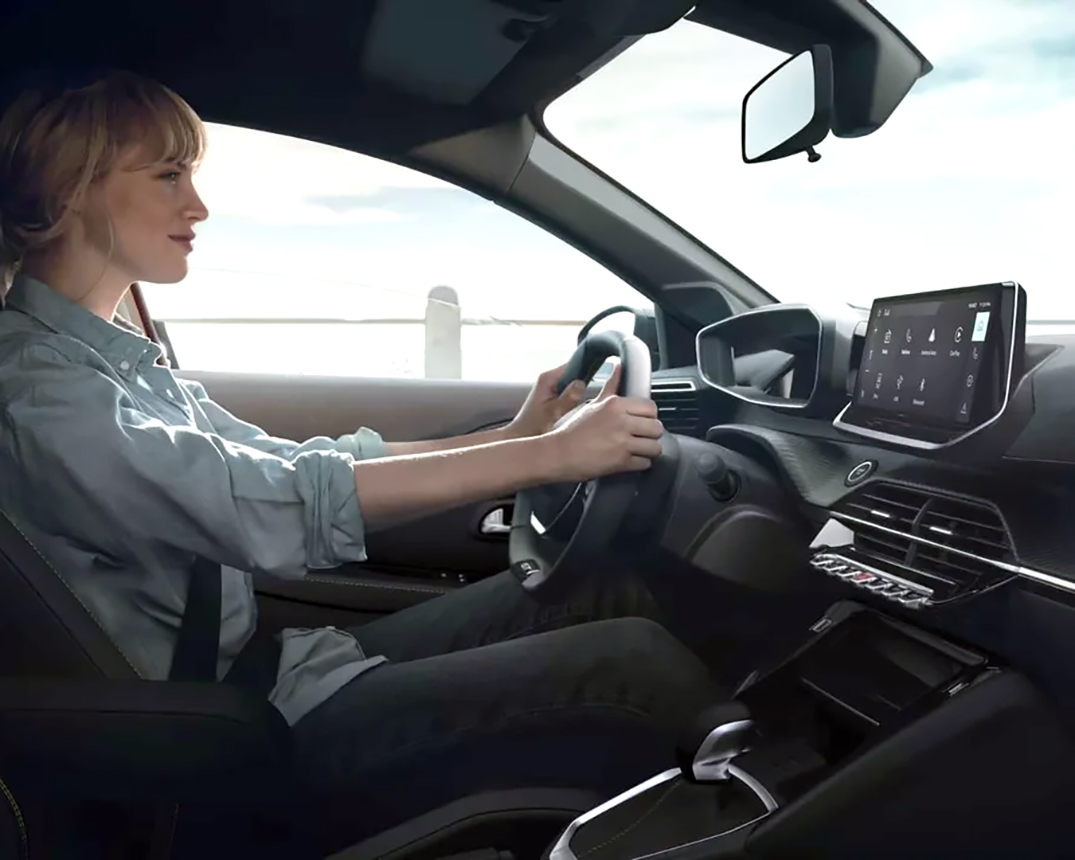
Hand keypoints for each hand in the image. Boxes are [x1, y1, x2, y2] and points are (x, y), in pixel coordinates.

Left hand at [507, 362, 588, 438]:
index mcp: (547, 378)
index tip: (595, 379)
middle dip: (583, 383)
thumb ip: (568, 398)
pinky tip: (574, 408)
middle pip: (574, 372)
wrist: (520, 436)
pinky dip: (574, 398)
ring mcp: (551, 386)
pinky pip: (569, 391)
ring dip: (578, 392)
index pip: (572, 363)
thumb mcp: (553, 412)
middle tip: (587, 397)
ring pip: (572, 383)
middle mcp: (548, 378)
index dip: (586, 369)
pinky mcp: (553, 394)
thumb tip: (581, 384)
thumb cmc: (532, 426)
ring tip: (579, 404)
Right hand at [545, 364, 663, 482]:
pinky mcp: (621, 462)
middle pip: (656, 428)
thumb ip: (610, 385)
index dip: (648, 417)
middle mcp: (621, 422)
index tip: (640, 422)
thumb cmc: (573, 430)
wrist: (558, 453)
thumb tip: (619, 366)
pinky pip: (645, 463)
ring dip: (648, 450)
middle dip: (651, 434)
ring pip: (655, 447)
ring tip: (637, 449)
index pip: (651, 408)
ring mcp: (622, 443)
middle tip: (640, 437)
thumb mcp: (593, 404)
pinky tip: (629, 459)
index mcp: (616, 405)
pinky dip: (640, 463)